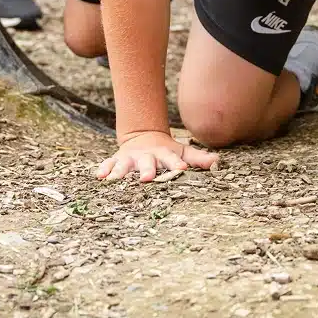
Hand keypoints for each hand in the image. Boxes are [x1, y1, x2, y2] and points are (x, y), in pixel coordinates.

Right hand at [95, 130, 218, 182]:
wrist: (143, 137)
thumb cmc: (166, 151)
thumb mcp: (182, 152)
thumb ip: (198, 158)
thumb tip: (217, 162)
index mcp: (163, 154)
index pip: (171, 159)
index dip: (176, 164)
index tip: (182, 169)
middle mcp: (146, 156)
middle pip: (147, 162)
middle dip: (146, 170)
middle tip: (146, 179)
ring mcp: (130, 158)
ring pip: (125, 165)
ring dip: (120, 172)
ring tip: (114, 180)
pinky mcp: (116, 160)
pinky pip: (109, 164)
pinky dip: (104, 169)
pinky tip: (100, 176)